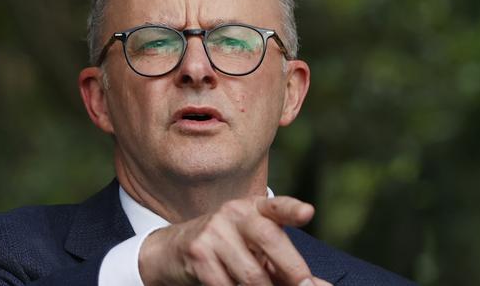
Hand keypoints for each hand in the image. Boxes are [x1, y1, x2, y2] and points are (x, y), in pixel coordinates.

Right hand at [138, 196, 331, 285]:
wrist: (172, 248)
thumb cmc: (227, 247)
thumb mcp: (255, 247)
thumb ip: (285, 264)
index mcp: (255, 207)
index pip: (277, 206)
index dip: (293, 210)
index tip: (308, 213)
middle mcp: (235, 213)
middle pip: (269, 238)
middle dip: (292, 268)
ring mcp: (214, 231)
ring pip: (251, 274)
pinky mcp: (198, 253)